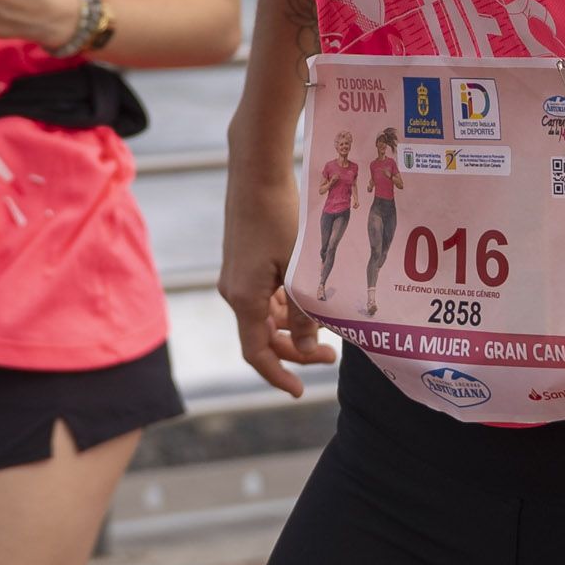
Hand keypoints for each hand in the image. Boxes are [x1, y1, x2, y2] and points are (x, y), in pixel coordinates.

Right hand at [218, 143, 335, 398]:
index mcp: (244, 298)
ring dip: (291, 329)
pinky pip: (261, 298)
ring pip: (263, 318)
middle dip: (294, 351)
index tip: (298, 391)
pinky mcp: (241, 263)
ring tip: (324, 326)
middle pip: (262, 338)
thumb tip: (309, 345)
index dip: (277, 375)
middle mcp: (234, 292)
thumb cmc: (280, 216)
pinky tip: (306, 300)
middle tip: (330, 354)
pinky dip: (282, 308)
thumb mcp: (298, 268)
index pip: (257, 353)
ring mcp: (236, 277)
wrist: (256, 172)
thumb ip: (303, 310)